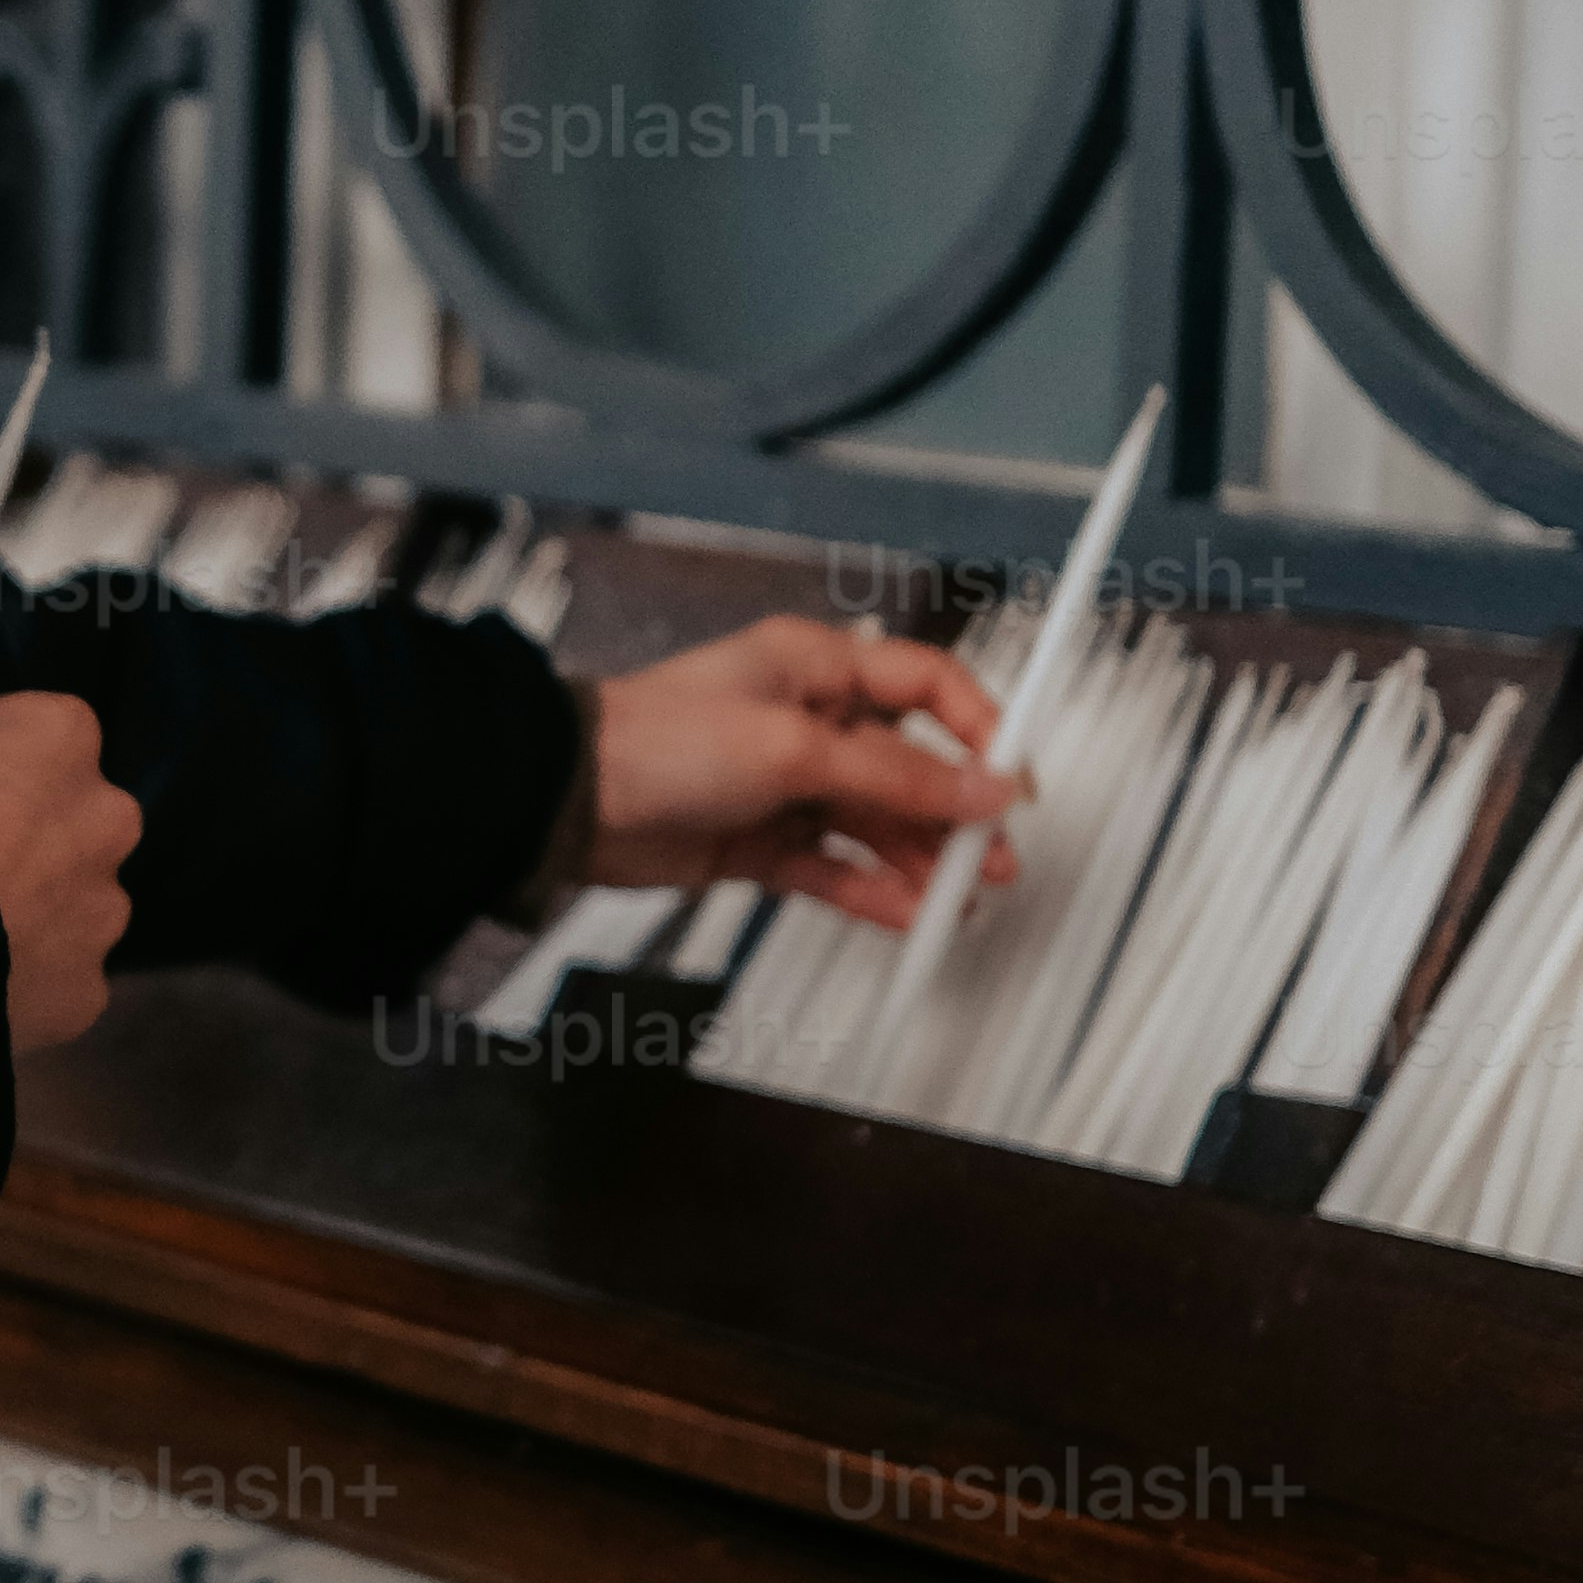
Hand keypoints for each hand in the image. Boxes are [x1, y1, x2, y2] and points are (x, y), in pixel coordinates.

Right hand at [0, 692, 138, 1053]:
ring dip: (26, 914)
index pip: (34, 732)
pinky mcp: (88, 990)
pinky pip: (53, 978)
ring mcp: (104, 911)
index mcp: (59, 736)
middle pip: (68, 820)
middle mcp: (106, 818)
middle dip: (24, 839)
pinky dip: (18, 983)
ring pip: (68, 906)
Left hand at [564, 614, 1023, 936]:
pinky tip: (907, 915)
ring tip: (960, 900)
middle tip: (996, 860)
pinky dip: (872, 892)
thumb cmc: (659, 740)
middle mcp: (808, 721)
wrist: (571, 802)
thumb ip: (897, 776)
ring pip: (876, 824)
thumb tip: (984, 787)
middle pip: (909, 766)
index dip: (978, 729)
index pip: (927, 685)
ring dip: (921, 862)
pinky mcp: (761, 842)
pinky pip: (835, 868)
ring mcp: (785, 784)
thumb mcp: (794, 748)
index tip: (1012, 781)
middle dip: (956, 814)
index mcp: (818, 667)